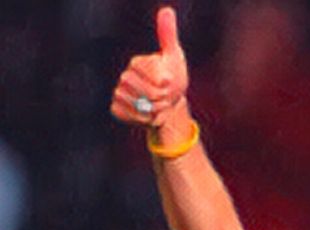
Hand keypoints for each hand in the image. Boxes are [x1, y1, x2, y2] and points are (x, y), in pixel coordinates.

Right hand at [110, 6, 188, 128]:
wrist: (169, 102)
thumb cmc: (173, 77)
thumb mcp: (174, 56)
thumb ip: (168, 35)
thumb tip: (166, 10)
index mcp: (138, 63)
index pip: (155, 76)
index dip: (167, 83)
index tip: (170, 82)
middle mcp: (125, 77)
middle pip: (149, 93)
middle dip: (164, 98)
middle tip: (166, 96)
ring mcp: (119, 93)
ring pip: (141, 106)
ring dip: (157, 110)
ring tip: (159, 105)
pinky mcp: (117, 109)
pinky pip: (131, 117)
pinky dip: (146, 120)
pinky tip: (150, 115)